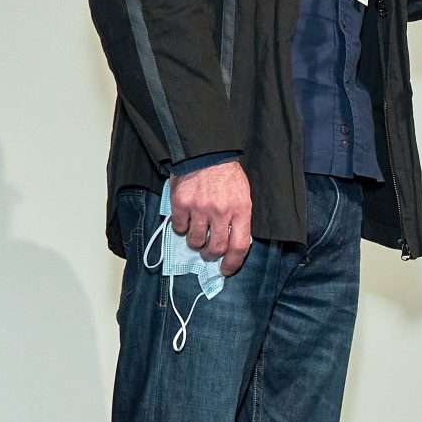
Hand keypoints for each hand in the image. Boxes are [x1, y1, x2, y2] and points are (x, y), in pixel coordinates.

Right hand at [170, 160, 253, 276]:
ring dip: (196, 241)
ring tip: (197, 230)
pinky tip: (187, 217)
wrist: (206, 152)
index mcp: (241, 210)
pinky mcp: (182, 203)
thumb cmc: (227, 175)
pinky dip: (182, 227)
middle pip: (215, 248)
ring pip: (195, 241)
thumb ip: (239, 219)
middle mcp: (221, 211)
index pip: (239, 246)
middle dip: (211, 254)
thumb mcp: (242, 195)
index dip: (233, 263)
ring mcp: (200, 208)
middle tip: (208, 251)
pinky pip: (179, 228)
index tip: (226, 270)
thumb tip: (232, 244)